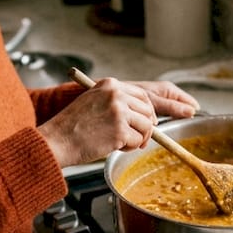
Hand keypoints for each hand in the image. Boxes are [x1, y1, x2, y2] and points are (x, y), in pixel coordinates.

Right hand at [38, 78, 199, 167]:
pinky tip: (111, 146)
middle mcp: (116, 94)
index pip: (146, 94)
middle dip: (147, 127)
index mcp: (111, 85)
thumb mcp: (94, 103)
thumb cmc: (72, 128)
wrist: (56, 140)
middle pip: (150, 111)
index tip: (177, 113)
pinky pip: (138, 141)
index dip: (160, 107)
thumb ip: (119, 103)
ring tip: (116, 142)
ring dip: (137, 139)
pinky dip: (128, 148)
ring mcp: (119, 110)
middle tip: (133, 138)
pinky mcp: (120, 128)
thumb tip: (148, 116)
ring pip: (147, 127)